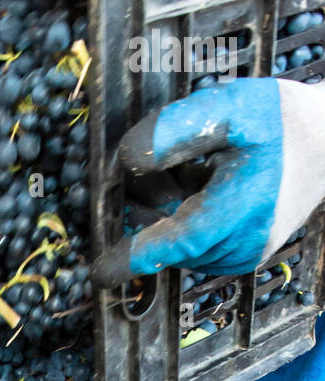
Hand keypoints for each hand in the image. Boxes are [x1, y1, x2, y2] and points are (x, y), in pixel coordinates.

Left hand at [92, 77, 324, 284]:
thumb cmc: (281, 121)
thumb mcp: (229, 108)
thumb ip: (175, 129)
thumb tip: (128, 159)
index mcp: (239, 210)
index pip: (174, 244)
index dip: (132, 258)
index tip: (99, 272)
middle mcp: (241, 245)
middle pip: (170, 242)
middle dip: (151, 211)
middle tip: (161, 169)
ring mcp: (244, 256)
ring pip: (182, 247)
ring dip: (170, 216)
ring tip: (194, 173)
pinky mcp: (244, 257)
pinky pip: (198, 247)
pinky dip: (187, 222)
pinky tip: (203, 189)